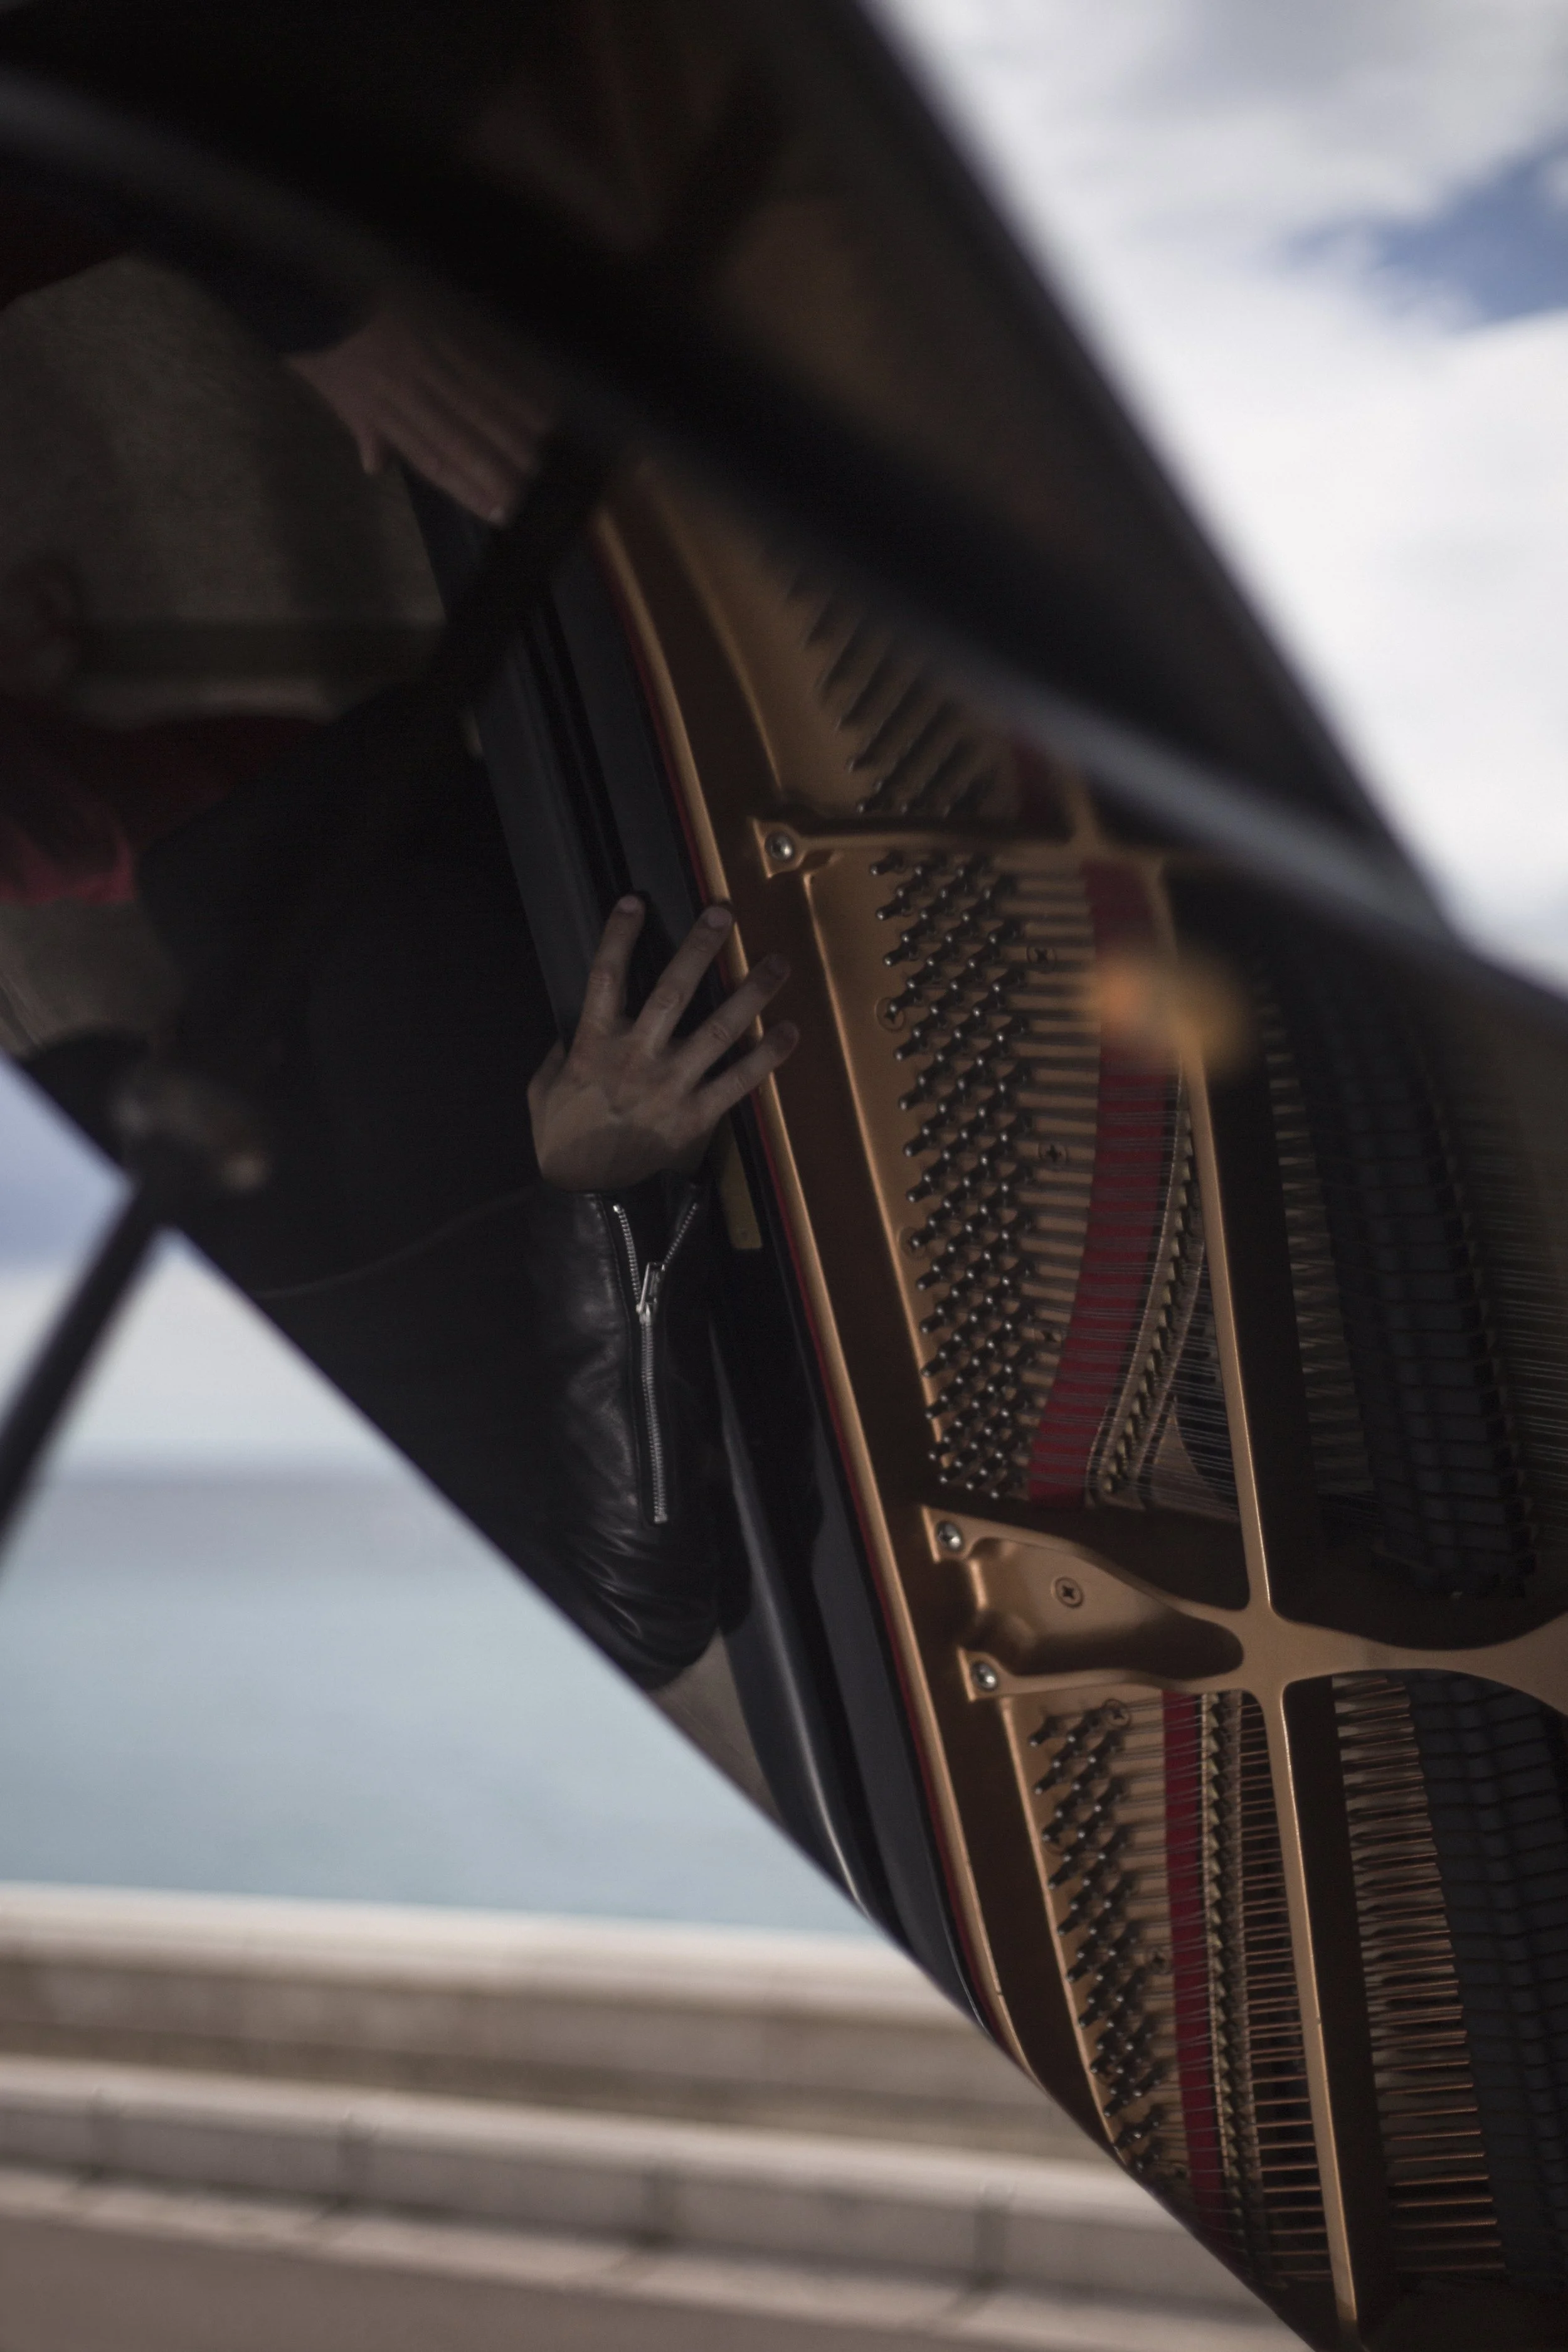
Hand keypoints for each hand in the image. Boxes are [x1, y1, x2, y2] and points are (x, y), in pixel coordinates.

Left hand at [289, 307, 547, 523]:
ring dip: (515, 428)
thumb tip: (375, 465)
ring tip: (546, 451)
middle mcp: (404, 387)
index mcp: (379, 410)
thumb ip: (361, 427)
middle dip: (500, 467)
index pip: (431, 458)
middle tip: (536, 490)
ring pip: (477, 398)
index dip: (467, 487)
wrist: (305, 275)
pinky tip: (536, 393)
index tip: (500, 510)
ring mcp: (423, 351)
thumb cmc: (318, 336)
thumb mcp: (328, 389)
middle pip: (461, 435)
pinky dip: (512, 377)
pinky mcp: (437, 317)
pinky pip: (480, 352)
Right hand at [528, 897, 796, 1190]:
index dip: (619, 936)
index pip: (605, 976)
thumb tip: (567, 1031)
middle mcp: (636, 1056)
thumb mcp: (541, 1092)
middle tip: (723, 914)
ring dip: (751, 993)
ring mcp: (671, 1084)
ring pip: (717, 1028)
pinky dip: (766, 1057)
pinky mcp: (697, 1115)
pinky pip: (738, 1081)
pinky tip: (790, 1031)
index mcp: (593, 1044)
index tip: (634, 902)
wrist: (589, 1198)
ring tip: (777, 963)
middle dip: (699, 948)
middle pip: (672, 990)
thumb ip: (556, 1055)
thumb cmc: (562, 1142)